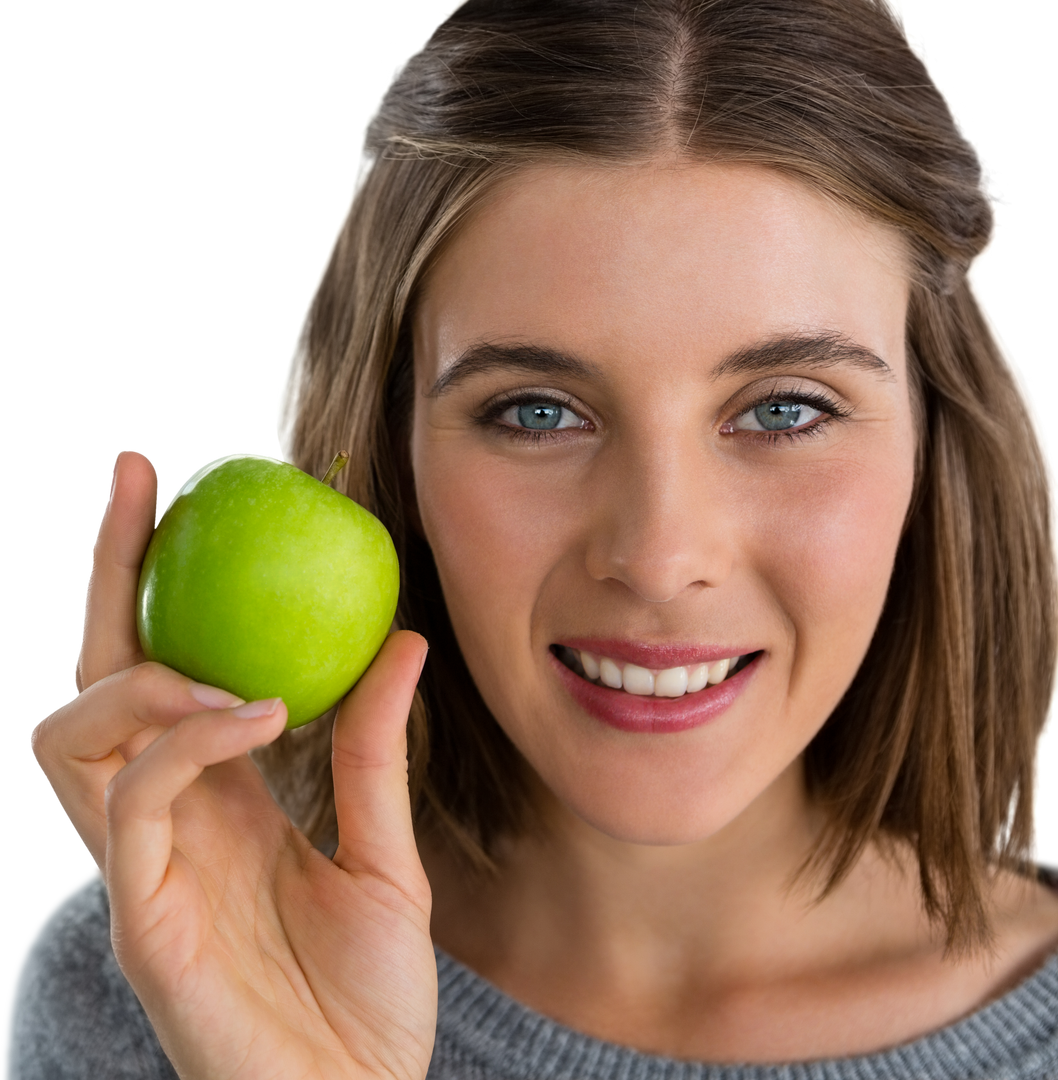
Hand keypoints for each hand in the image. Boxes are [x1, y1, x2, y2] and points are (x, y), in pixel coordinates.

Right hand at [30, 449, 435, 1079]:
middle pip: (91, 680)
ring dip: (140, 675)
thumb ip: (374, 749)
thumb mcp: (383, 851)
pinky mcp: (139, 919)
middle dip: (102, 579)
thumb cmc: (364, 997)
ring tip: (225, 674)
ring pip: (72, 734)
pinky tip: (257, 717)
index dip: (146, 581)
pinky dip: (186, 740)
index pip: (158, 670)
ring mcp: (139, 869)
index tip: (165, 486)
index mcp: (212, 799)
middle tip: (139, 489)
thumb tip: (399, 635)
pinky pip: (135, 800)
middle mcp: (161, 821)